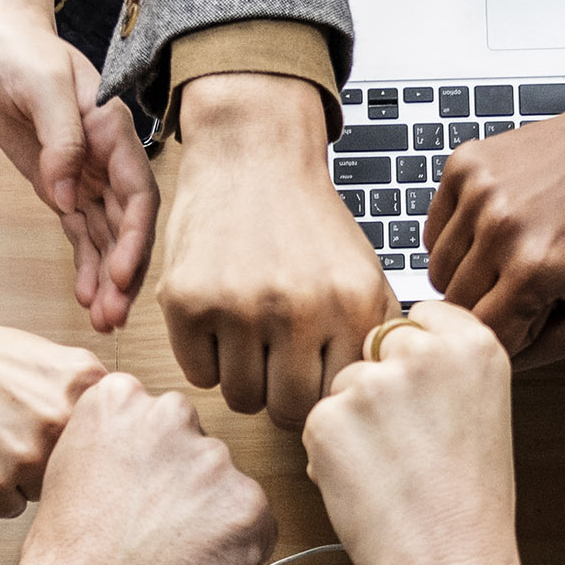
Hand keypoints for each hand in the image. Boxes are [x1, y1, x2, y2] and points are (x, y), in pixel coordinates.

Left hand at [0, 1, 158, 330]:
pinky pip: (82, 236)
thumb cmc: (22, 52)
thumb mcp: (41, 85)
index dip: (134, 238)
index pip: (137, 194)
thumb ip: (61, 139)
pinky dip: (87, 268)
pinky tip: (88, 299)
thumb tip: (65, 192)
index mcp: (112, 133)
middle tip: (114, 313)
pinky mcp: (65, 190)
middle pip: (127, 227)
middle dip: (124, 273)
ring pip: (106, 239)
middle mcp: (107, 161)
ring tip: (103, 321)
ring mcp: (88, 179)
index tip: (121, 273)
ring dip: (107, 281)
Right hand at [0, 300, 105, 515]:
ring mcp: (27, 455)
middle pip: (80, 474)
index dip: (86, 448)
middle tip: (19, 433)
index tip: (70, 443)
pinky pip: (8, 509)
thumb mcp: (57, 362)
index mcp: (87, 387)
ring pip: (45, 495)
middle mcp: (62, 421)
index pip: (111, 446)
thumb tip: (124, 447)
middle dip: (55, 463)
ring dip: (22, 479)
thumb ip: (92, 403)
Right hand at [9, 373, 277, 564]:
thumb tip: (152, 457)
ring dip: (210, 518)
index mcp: (118, 398)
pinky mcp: (248, 505)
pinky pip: (256, 525)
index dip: (149, 466)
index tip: (136, 493)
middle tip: (152, 530)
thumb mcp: (72, 470)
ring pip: (227, 486)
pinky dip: (236, 551)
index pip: (159, 418)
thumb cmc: (66, 561)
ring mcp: (213, 460)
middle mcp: (170, 416)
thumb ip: (118, 445)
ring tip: (166, 556)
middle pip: (197, 447)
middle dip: (184, 486)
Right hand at [159, 72, 397, 429]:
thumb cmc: (309, 224)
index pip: (336, 400)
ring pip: (241, 398)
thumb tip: (377, 400)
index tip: (312, 379)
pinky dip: (207, 359)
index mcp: (351, 306)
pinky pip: (198, 375)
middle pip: (287, 411)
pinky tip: (219, 324)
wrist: (254, 153)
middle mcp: (298, 309)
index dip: (322, 396)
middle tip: (278, 366)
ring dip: (244, 379)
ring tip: (250, 340)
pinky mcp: (188, 301)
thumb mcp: (364, 274)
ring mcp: (238, 306)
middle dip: (282, 396)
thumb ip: (375, 338)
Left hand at [301, 302, 526, 564]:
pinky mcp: (328, 419)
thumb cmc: (470, 508)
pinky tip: (367, 487)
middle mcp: (423, 352)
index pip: (419, 319)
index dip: (412, 361)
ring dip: (352, 424)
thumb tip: (397, 354)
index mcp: (474, 344)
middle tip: (407, 446)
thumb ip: (445, 372)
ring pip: (342, 388)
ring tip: (392, 474)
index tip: (421, 394)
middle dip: (379, 389)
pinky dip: (330, 455)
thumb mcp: (482, 414)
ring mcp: (372, 383)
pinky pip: (317, 424)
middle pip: (375, 348)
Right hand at [425, 79, 564, 366]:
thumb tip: (500, 366)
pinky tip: (496, 229)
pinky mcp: (465, 164)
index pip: (481, 337)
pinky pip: (435, 230)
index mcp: (533, 270)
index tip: (530, 320)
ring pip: (438, 270)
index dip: (506, 336)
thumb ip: (548, 352)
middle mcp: (499, 227)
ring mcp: (478, 191)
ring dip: (468, 274)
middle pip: (454, 306)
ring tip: (511, 256)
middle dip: (487, 306)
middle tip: (525, 286)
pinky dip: (457, 238)